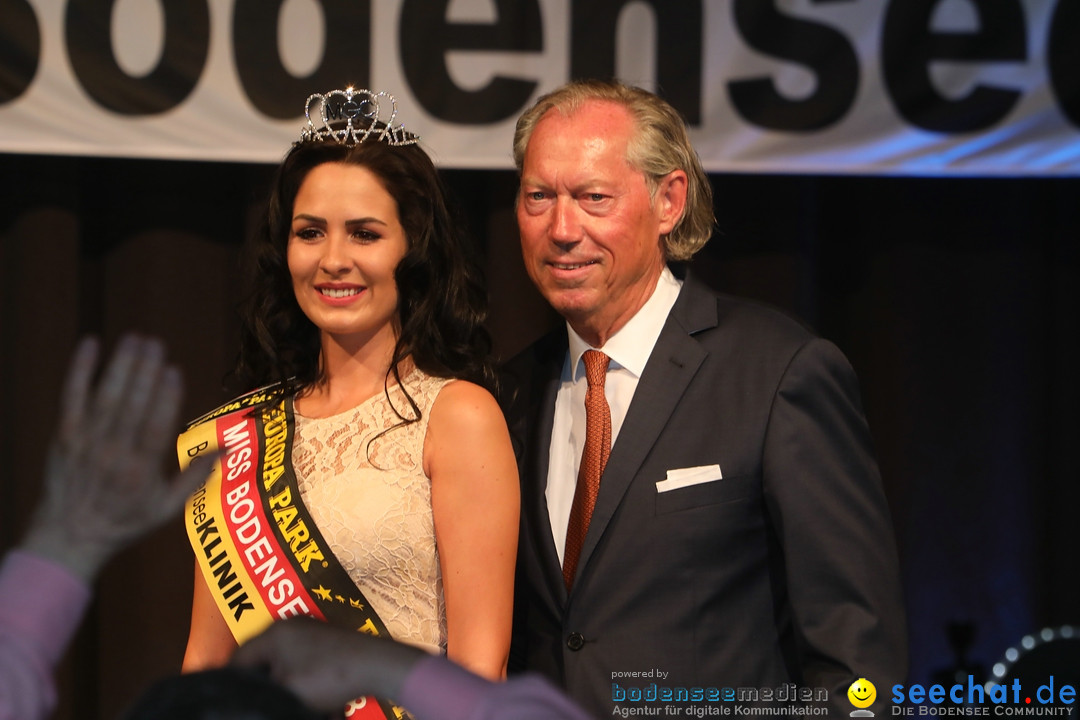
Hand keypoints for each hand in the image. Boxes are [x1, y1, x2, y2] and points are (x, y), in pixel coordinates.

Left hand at [20, 334, 212, 581]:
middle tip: (156, 344)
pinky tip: (90, 344)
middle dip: (144, 372)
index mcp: (141, 471)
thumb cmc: (124, 522)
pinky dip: (79, 370)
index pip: (155, 428)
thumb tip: (230, 449)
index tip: (175, 370)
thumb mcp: (167, 509)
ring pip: (105, 397)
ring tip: (135, 339)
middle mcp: (112, 453)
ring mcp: (86, 441)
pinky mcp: (64, 434)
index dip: (165, 397)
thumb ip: (196, 476)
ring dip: (120, 365)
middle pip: (130, 406)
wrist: (69, 536)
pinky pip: (71, 396)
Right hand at [231, 617, 424, 711]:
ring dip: (294, 692)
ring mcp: (313, 633)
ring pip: (290, 669)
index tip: (233, 699)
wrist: (377, 666)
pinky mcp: (330, 643)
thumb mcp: (287, 691)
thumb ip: (263, 692)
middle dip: (270, 688)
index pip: (240, 658)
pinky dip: (312, 688)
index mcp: (275, 634)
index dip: (232, 681)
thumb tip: (254, 696)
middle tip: (271, 704)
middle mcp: (291, 627)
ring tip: (307, 708)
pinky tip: (326, 709)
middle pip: (265, 663)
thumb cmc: (330, 676)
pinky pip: (310, 669)